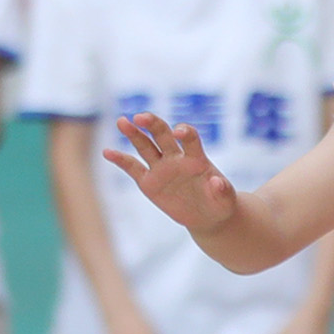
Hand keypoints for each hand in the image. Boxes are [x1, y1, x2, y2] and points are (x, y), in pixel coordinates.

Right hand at [105, 110, 240, 238]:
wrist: (207, 216)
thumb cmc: (220, 203)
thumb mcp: (226, 200)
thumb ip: (223, 190)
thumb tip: (217, 181)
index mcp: (197, 159)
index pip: (190, 139)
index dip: (185, 133)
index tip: (178, 132)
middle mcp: (177, 158)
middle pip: (163, 135)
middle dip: (153, 124)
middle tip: (141, 117)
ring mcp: (161, 169)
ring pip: (145, 147)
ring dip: (133, 134)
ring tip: (121, 121)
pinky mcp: (149, 182)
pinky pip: (133, 168)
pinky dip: (120, 160)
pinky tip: (107, 151)